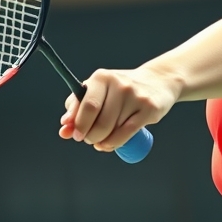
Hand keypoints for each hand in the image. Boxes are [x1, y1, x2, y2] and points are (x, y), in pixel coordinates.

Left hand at [58, 66, 180, 150]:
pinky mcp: (149, 109)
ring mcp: (136, 97)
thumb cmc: (120, 90)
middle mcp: (119, 85)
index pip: (87, 106)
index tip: (75, 135)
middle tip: (89, 138)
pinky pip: (127, 134)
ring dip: (103, 141)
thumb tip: (64, 129)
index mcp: (102, 77)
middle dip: (90, 136)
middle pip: (100, 122)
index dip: (79, 125)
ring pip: (113, 130)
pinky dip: (114, 143)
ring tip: (102, 140)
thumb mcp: (96, 91)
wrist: (156, 82)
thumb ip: (76, 108)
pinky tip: (109, 144)